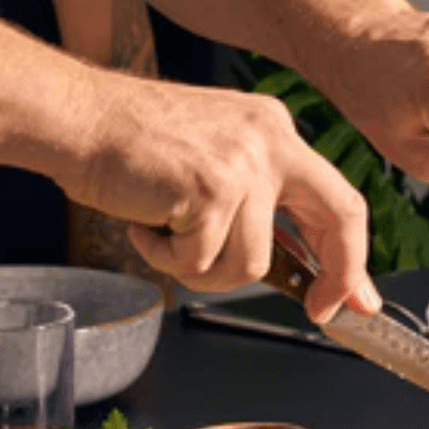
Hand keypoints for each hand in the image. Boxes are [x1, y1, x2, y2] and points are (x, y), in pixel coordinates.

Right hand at [64, 76, 379, 322]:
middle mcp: (270, 140)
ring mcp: (243, 163)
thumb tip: (297, 268)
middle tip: (320, 311)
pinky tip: (144, 223)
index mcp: (273, 131)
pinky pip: (201, 261)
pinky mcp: (212, 188)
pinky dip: (165, 258)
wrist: (75, 117)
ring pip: (252, 263)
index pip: (337, 198)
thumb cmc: (128, 146)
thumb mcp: (213, 162)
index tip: (352, 296)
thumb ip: (257, 205)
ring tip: (165, 236)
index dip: (351, 255)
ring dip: (203, 269)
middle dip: (338, 275)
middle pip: (338, 218)